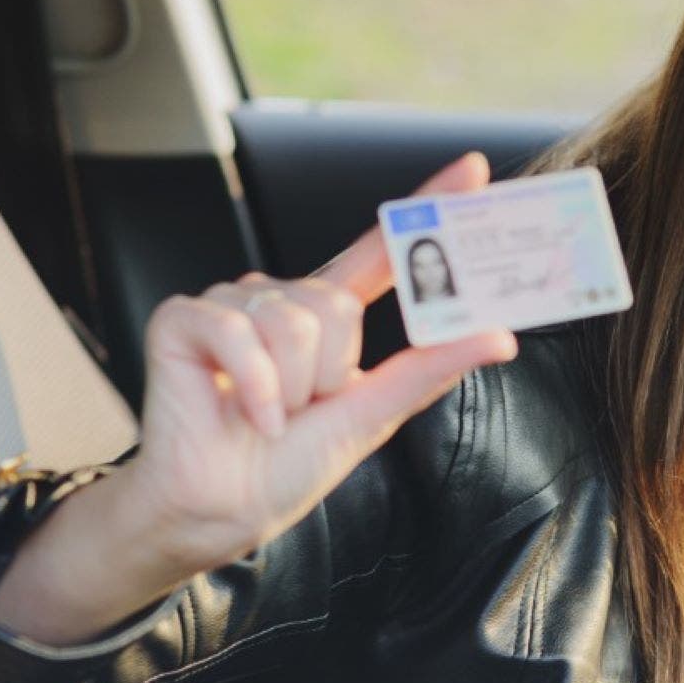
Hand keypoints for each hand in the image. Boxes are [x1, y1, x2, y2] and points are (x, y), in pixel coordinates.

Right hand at [0, 152, 517, 643]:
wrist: (217, 513)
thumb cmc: (285, 468)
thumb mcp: (371, 415)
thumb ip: (428, 368)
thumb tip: (499, 336)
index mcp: (328, 316)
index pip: (383, 251)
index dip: (425, 207)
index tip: (473, 170)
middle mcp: (282, 299)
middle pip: (337, 305)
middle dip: (329, 373)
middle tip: (303, 411)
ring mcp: (231, 304)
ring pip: (293, 321)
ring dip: (290, 388)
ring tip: (269, 415)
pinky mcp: (184, 319)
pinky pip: (238, 332)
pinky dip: (254, 387)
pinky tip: (248, 415)